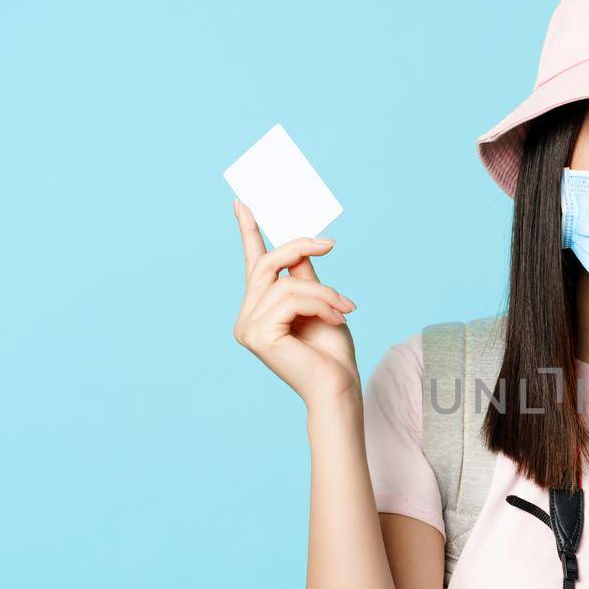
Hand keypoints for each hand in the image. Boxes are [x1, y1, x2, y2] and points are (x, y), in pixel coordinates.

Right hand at [231, 200, 359, 406]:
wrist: (339, 385)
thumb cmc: (332, 350)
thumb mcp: (321, 301)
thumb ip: (304, 275)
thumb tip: (300, 244)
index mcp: (261, 309)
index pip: (253, 265)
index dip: (248, 232)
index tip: (242, 203)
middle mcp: (247, 317)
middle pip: (266, 264)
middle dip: (298, 249)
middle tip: (330, 244)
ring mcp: (247, 327)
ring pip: (284, 283)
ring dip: (322, 291)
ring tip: (346, 307)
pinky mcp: (256, 334)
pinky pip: (290, 299)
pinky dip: (319, 303)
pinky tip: (336, 318)